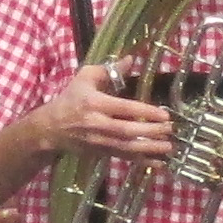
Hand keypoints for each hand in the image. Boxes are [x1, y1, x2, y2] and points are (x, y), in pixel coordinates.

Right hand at [30, 64, 175, 161]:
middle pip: (127, 130)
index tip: (164, 114)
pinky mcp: (101, 153)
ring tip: (169, 147)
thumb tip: (131, 60)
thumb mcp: (85, 78)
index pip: (124, 108)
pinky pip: (124, 158)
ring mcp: (99, 141)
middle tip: (170, 129)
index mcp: (95, 103)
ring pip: (127, 147)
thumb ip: (109, 69)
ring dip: (150, 148)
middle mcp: (97, 124)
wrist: (52, 128)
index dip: (145, 112)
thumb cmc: (71, 98)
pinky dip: (142, 161)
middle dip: (151, 131)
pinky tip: (159, 162)